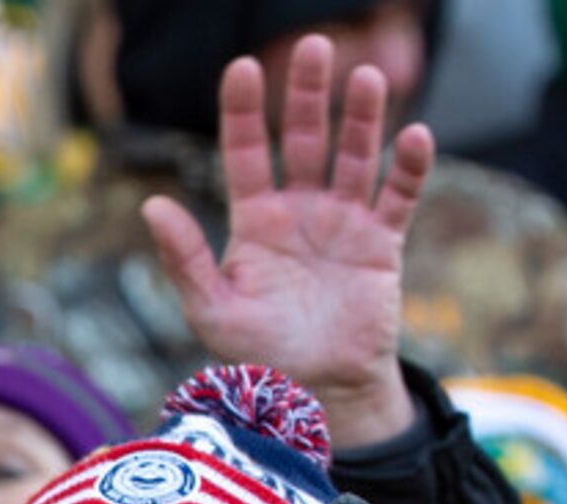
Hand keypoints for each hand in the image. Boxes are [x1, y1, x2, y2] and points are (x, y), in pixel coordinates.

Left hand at [142, 44, 429, 447]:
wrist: (316, 394)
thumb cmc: (258, 356)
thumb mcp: (212, 310)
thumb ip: (185, 259)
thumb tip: (152, 205)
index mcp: (254, 220)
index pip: (245, 152)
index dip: (242, 111)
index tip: (242, 68)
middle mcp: (299, 211)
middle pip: (303, 139)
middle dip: (307, 94)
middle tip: (315, 46)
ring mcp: (343, 223)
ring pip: (355, 156)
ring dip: (361, 118)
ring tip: (366, 78)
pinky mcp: (381, 244)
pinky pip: (398, 197)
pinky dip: (409, 167)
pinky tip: (414, 135)